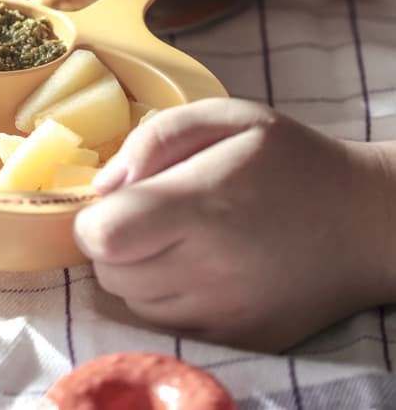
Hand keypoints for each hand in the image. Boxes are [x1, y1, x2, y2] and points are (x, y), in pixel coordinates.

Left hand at [74, 97, 394, 351]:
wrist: (363, 222)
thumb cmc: (290, 160)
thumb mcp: (228, 117)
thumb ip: (156, 138)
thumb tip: (103, 184)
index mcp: (204, 207)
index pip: (103, 235)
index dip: (93, 217)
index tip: (116, 200)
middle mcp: (211, 270)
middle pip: (110, 272)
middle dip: (111, 241)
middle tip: (146, 215)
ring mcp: (225, 313)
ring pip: (132, 301)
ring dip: (134, 269)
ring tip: (173, 238)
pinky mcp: (238, 338)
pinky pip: (165, 324)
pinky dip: (161, 296)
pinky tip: (193, 266)